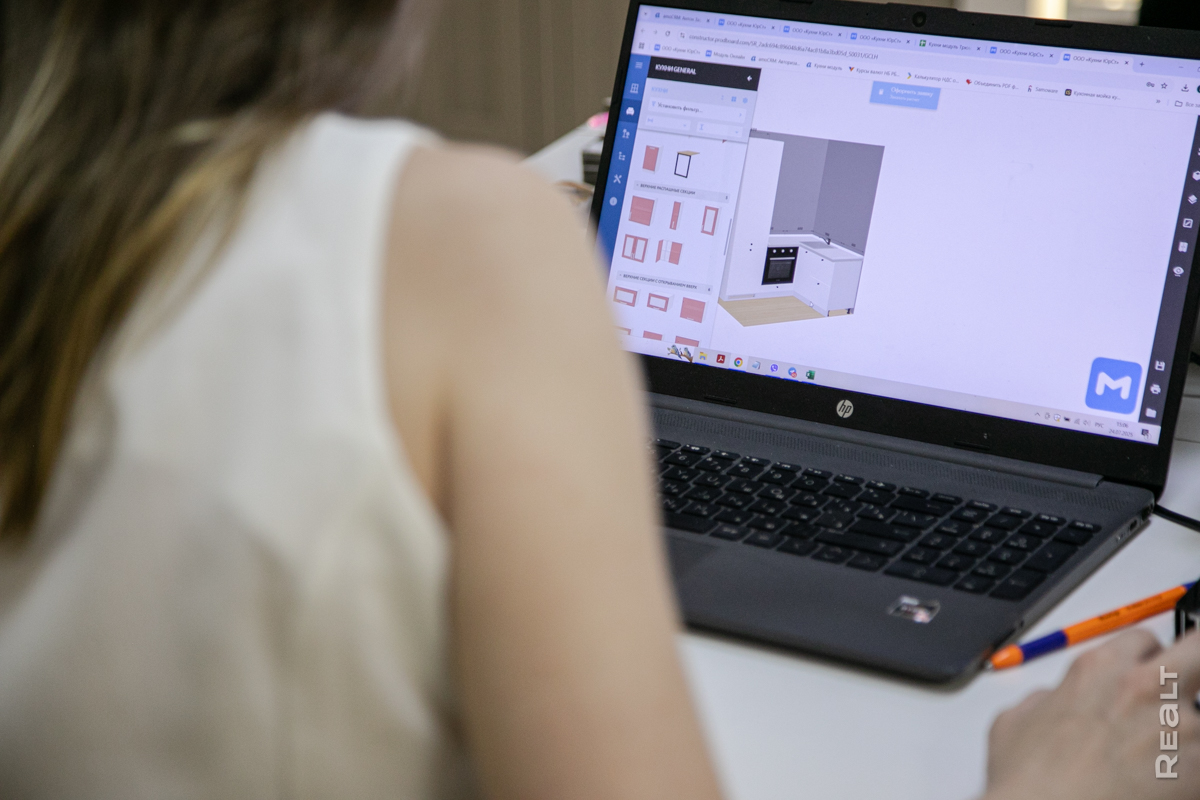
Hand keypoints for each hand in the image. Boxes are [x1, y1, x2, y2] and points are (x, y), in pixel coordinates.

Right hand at [984, 629, 1199, 799]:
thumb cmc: (1029, 781)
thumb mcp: (1016, 722)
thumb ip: (1047, 700)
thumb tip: (1055, 704)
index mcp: (1099, 668)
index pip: (1145, 639)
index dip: (1144, 658)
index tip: (1143, 675)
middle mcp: (1144, 688)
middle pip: (1198, 649)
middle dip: (1194, 665)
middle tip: (1186, 690)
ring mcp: (1180, 728)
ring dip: (1185, 736)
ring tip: (1157, 762)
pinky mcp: (1199, 771)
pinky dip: (1188, 773)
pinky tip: (1163, 785)